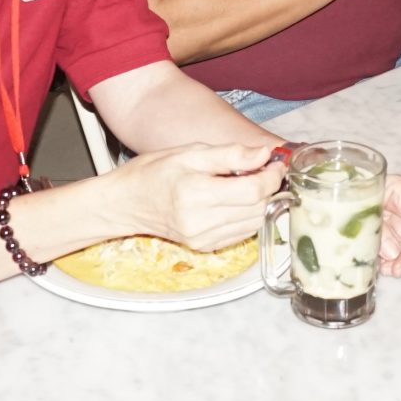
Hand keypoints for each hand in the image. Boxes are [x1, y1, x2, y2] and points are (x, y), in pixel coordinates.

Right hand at [112, 143, 283, 251]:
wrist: (126, 203)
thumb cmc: (153, 172)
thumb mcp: (190, 153)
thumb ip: (230, 154)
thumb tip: (264, 154)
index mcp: (196, 194)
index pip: (253, 191)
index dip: (272, 176)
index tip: (275, 162)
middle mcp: (200, 222)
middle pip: (258, 208)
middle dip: (268, 187)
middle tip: (263, 169)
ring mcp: (203, 238)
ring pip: (254, 222)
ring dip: (260, 202)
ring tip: (248, 183)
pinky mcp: (205, 247)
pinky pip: (242, 233)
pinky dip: (248, 215)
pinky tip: (236, 200)